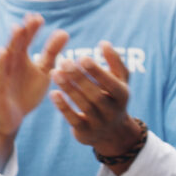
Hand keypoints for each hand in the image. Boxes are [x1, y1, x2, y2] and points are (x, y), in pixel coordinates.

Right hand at [0, 14, 67, 168]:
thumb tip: (64, 32)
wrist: (11, 119)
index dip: (32, 29)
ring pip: (7, 57)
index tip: (40, 17)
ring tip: (18, 29)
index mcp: (21, 59)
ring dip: (12, 43)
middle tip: (32, 18)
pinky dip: (0, 64)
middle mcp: (10, 64)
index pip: (27, 41)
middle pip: (17, 46)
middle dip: (24, 32)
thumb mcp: (43, 71)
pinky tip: (3, 53)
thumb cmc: (27, 92)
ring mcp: (2, 76)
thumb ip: (52, 53)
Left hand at [50, 41, 140, 161]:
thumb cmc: (113, 97)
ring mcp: (100, 123)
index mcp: (122, 95)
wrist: (112, 132)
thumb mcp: (119, 81)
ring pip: (83, 106)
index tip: (82, 57)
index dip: (96, 71)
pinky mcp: (85, 132)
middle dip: (79, 78)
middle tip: (63, 61)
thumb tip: (104, 43)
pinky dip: (63, 107)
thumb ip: (114, 62)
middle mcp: (113, 110)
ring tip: (54, 72)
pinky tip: (53, 93)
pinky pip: (73, 119)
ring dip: (69, 89)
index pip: (110, 83)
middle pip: (96, 94)